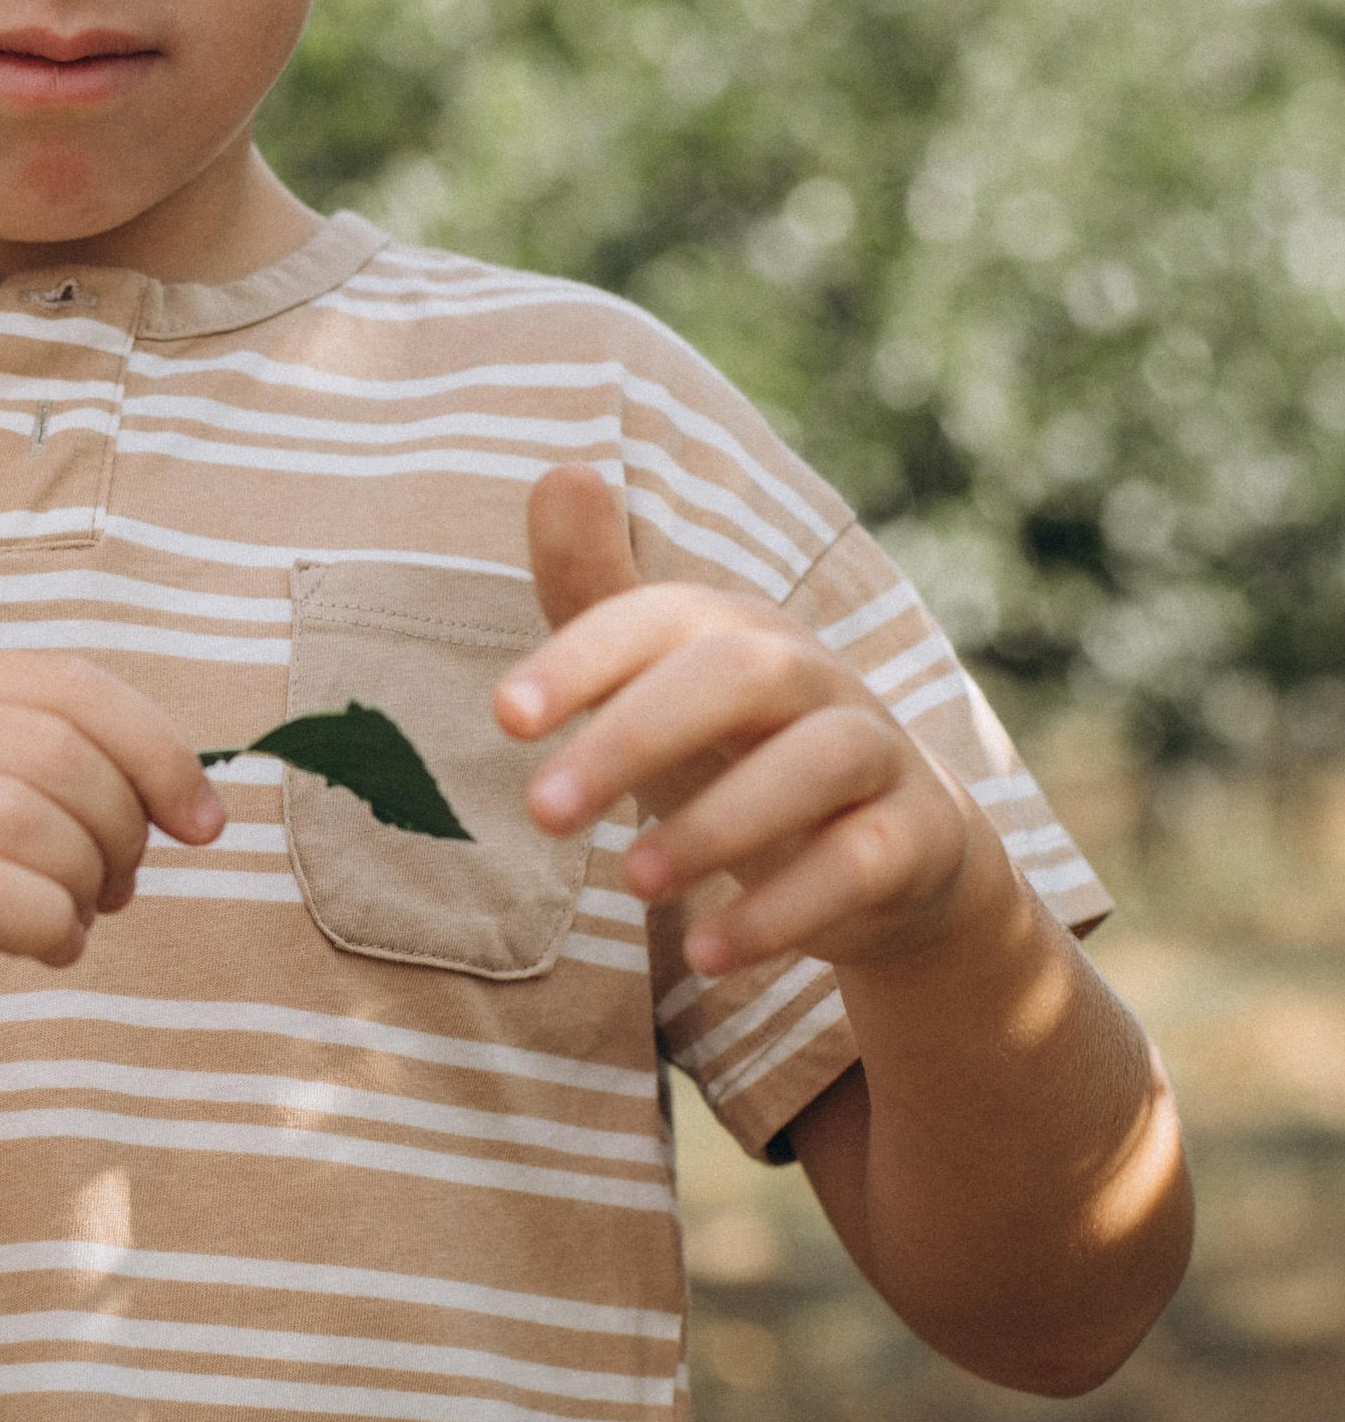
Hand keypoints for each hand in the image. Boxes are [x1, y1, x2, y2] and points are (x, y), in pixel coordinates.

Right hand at [0, 655, 223, 1105]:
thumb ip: (29, 779)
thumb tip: (172, 793)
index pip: (63, 684)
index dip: (157, 749)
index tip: (201, 822)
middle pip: (52, 750)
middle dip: (121, 827)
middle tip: (116, 890)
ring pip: (16, 815)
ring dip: (81, 880)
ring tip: (72, 923)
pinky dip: (42, 923)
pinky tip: (46, 948)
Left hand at [490, 464, 980, 981]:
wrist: (894, 851)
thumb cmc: (742, 751)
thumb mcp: (664, 682)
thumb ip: (598, 596)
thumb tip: (560, 469)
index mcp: (736, 631)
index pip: (662, 618)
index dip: (584, 657)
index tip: (503, 716)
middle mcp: (812, 677)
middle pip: (744, 673)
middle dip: (636, 734)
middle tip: (539, 810)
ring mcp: (876, 753)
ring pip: (818, 762)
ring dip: (717, 823)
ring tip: (629, 881)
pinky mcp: (917, 837)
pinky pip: (862, 864)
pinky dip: (784, 909)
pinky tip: (706, 952)